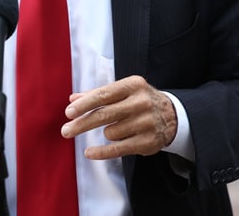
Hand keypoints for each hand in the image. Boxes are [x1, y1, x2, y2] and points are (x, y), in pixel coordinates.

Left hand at [61, 75, 177, 159]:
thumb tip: (72, 99)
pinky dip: (101, 152)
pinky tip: (89, 153)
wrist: (173, 116)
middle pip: (104, 115)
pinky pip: (118, 149)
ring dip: (106, 132)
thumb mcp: (123, 91)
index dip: (84, 104)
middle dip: (82, 124)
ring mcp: (146, 123)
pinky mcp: (148, 142)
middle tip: (65, 131)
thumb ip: (98, 94)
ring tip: (117, 128)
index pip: (103, 95)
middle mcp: (141, 102)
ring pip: (110, 132)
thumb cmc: (139, 100)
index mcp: (133, 85)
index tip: (68, 112)